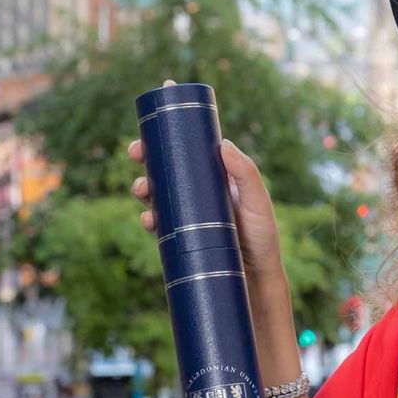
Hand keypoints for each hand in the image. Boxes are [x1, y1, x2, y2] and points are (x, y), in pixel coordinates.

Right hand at [127, 80, 286, 283]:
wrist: (254, 280)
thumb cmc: (261, 237)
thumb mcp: (258, 203)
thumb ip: (246, 174)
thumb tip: (224, 143)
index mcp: (216, 176)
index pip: (190, 147)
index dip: (170, 131)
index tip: (154, 118)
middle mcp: (197, 192)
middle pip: (165, 167)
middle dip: (145, 157)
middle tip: (135, 152)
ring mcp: (186, 214)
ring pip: (156, 193)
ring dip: (142, 187)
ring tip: (141, 189)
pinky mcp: (178, 237)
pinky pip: (157, 223)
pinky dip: (148, 218)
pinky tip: (148, 220)